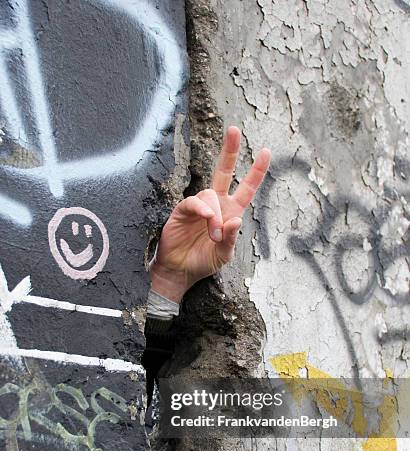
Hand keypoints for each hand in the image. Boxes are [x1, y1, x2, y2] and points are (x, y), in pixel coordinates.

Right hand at [150, 126, 270, 301]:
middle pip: (224, 171)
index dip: (256, 171)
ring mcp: (199, 205)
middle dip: (229, 150)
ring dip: (215, 216)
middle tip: (234, 130)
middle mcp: (216, 204)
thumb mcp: (224, 255)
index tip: (266, 151)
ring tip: (213, 236)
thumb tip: (236, 219)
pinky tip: (206, 218)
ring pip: (210, 194)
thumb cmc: (203, 262)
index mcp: (231, 211)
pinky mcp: (182, 210)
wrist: (181, 271)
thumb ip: (231, 239)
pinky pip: (194, 202)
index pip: (247, 188)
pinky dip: (202, 209)